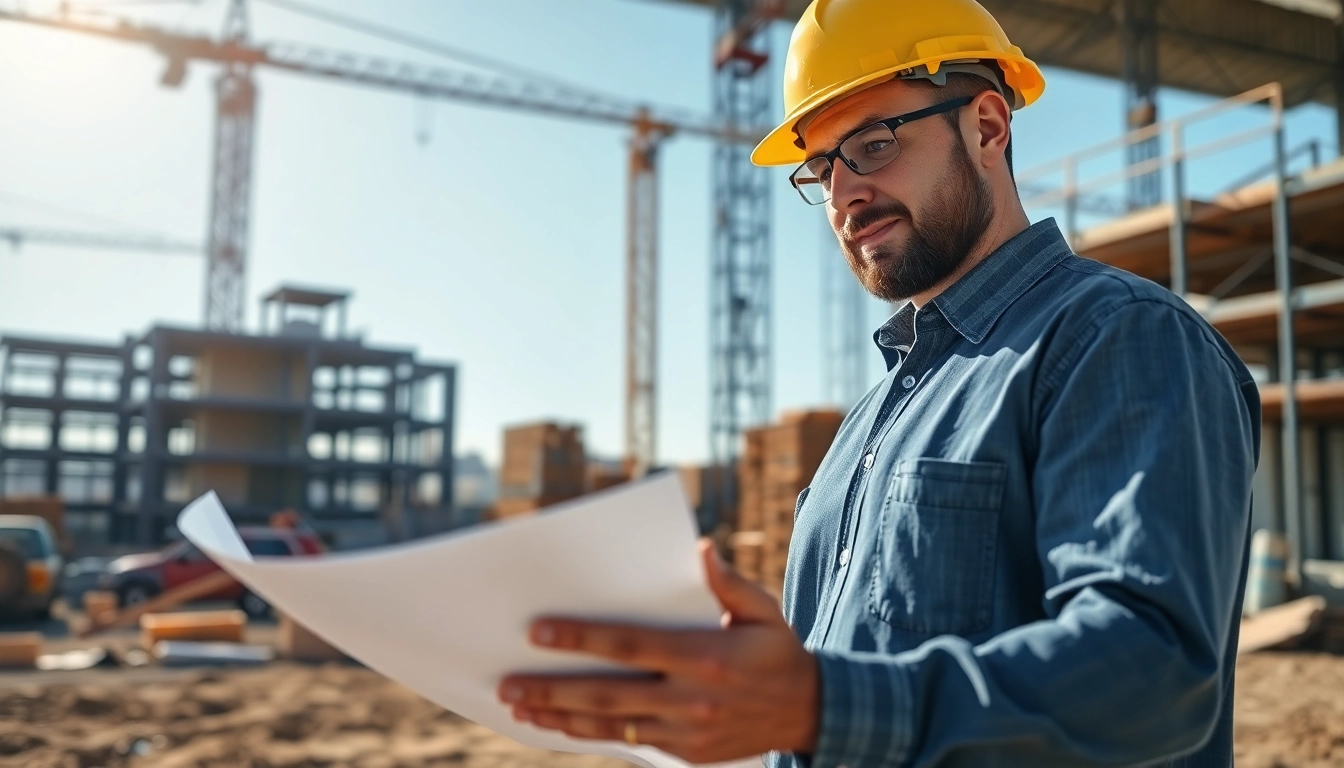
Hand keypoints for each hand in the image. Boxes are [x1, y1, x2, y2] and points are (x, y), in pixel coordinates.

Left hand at [498, 539, 818, 763]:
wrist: (809, 712)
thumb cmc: (777, 649)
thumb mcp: (763, 610)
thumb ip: (729, 583)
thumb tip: (700, 550)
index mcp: (706, 656)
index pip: (631, 645)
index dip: (582, 639)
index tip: (539, 632)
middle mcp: (692, 699)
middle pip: (607, 694)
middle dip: (552, 689)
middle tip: (507, 683)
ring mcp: (687, 732)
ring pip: (611, 725)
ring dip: (561, 717)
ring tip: (520, 707)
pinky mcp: (685, 753)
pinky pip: (629, 741)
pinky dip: (591, 733)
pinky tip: (559, 723)